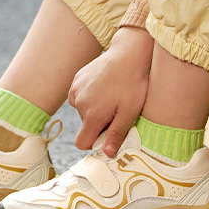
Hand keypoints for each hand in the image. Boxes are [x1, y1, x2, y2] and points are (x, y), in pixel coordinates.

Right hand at [68, 27, 153, 154]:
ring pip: (82, 110)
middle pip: (85, 125)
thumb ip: (116, 134)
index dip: (94, 142)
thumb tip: (107, 153)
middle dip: (98, 122)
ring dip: (94, 108)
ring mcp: (76, 88)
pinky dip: (89, 95)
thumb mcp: (129, 113)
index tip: (107, 135)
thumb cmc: (133, 84)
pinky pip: (79, 95)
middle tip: (117, 110)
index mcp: (92, 114)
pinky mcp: (77, 78)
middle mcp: (79, 102)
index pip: (81, 142)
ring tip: (111, 96)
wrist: (129, 54)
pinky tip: (104, 87)